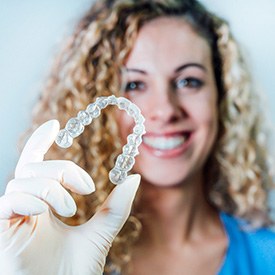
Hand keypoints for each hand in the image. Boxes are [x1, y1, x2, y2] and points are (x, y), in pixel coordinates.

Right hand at [0, 120, 139, 274]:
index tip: (54, 125)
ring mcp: (12, 217)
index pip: (36, 165)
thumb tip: (134, 178)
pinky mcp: (1, 229)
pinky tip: (48, 212)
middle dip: (62, 169)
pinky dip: (31, 198)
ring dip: (52, 188)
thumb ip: (116, 208)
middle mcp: (26, 207)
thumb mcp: (101, 233)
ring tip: (72, 209)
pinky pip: (9, 199)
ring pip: (23, 179)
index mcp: (44, 205)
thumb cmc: (75, 273)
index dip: (40, 142)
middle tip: (87, 187)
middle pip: (33, 167)